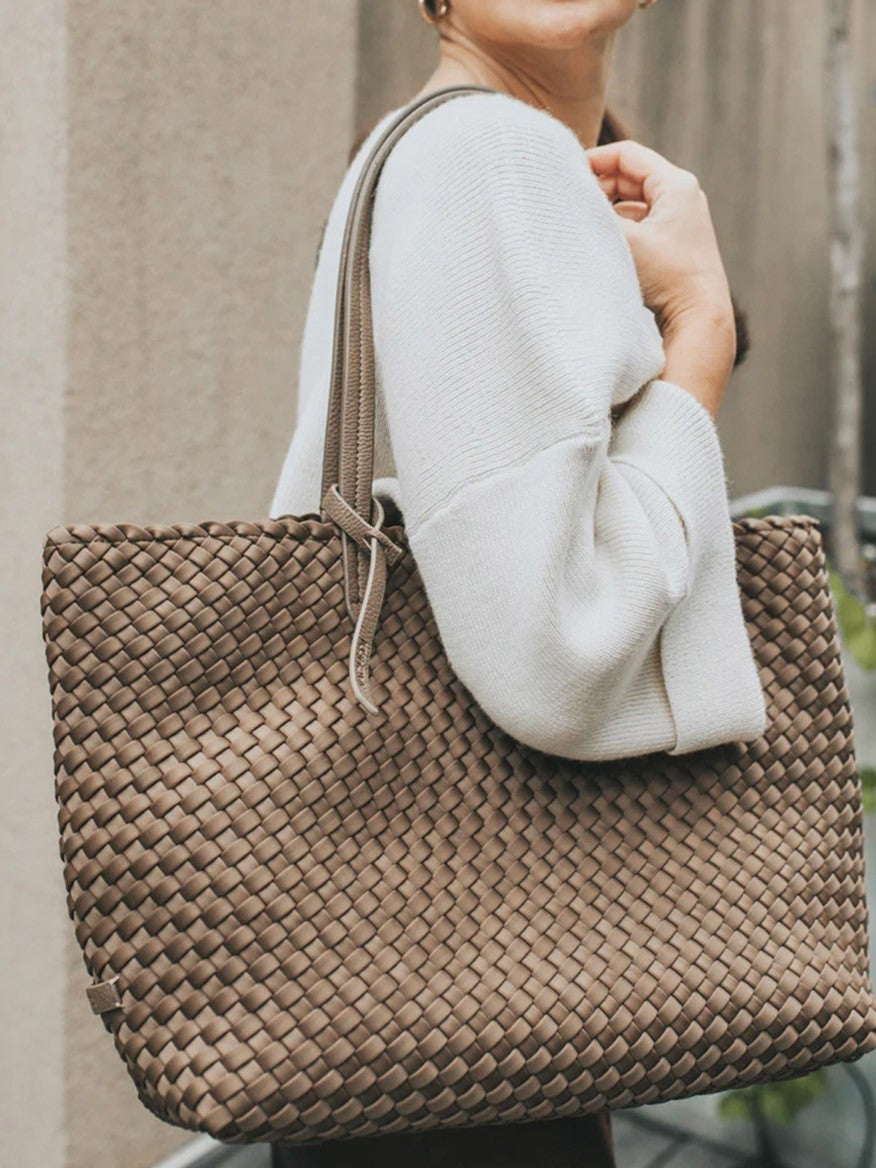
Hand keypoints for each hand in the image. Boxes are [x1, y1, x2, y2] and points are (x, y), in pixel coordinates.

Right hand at [586, 139, 735, 418]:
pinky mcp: (675, 245)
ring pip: (632, 203)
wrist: (699, 319)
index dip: (593, 161)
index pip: (626, 155)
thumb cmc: (667, 277)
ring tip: (584, 227)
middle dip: (598, 189)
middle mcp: (682, 197)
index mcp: (676, 184)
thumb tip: (563, 200)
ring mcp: (680, 222)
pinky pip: (640, 225)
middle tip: (571, 205)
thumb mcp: (624, 238)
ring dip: (607, 212)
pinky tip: (603, 245)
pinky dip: (619, 229)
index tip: (566, 175)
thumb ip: (594, 214)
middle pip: (629, 178)